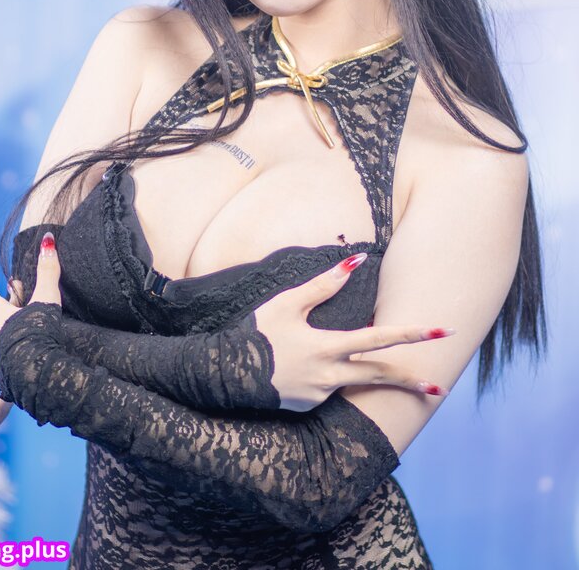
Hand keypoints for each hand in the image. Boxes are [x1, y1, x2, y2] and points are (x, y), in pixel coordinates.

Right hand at [252, 253, 454, 410]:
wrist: (228, 375)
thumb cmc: (258, 334)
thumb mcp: (287, 303)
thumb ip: (324, 285)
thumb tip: (354, 261)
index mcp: (328, 347)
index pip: (379, 339)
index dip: (411, 333)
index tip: (440, 331)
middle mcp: (330, 376)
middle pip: (381, 377)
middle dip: (412, 381)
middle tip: (441, 386)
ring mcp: (322, 394)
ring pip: (357, 383)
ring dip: (375, 382)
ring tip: (386, 379)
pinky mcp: (311, 406)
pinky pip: (330, 390)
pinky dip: (330, 378)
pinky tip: (302, 371)